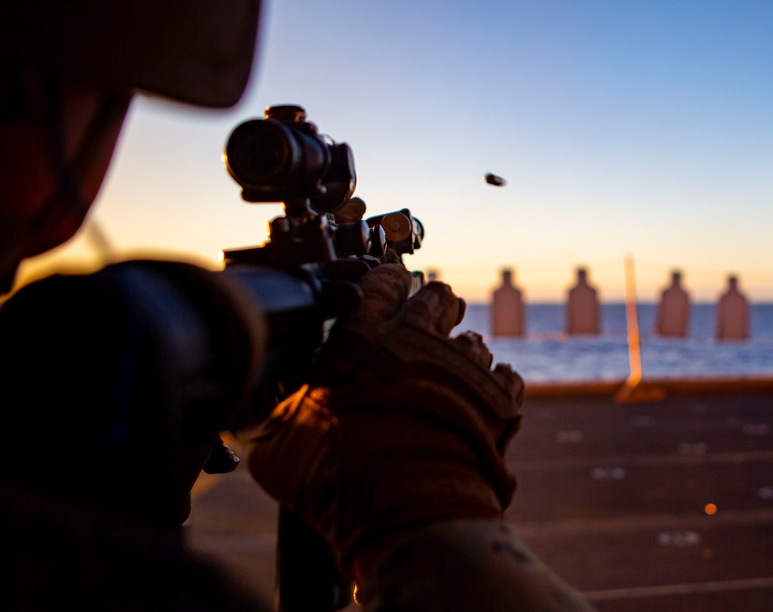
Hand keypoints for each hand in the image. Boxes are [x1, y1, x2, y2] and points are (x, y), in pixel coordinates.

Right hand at [243, 263, 523, 579]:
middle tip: (429, 319)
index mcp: (361, 338)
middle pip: (436, 297)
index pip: (379, 283)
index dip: (386, 279)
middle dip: (434, 304)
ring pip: (471, 339)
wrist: (406, 513)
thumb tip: (248, 408)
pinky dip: (495, 385)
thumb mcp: (275, 443)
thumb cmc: (333, 478)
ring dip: (461, 351)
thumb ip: (269, 411)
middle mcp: (416, 340)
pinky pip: (505, 375)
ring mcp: (462, 365)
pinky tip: (481, 400)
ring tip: (452, 371)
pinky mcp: (499, 397)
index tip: (388, 283)